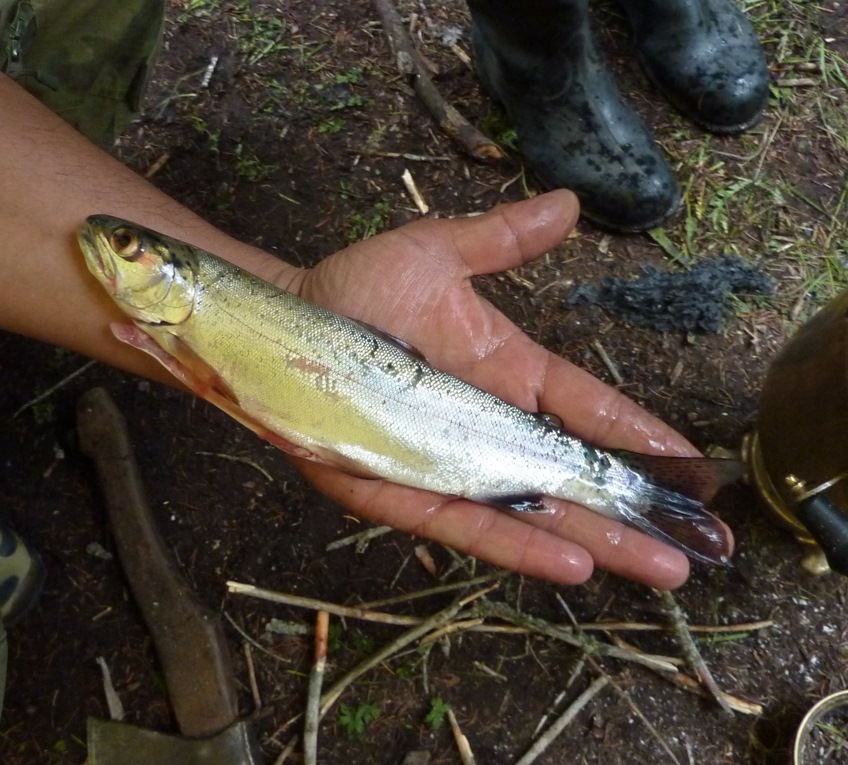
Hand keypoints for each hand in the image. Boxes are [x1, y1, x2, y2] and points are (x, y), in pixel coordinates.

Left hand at [286, 190, 707, 588]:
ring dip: (596, 541)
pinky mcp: (402, 493)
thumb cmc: (354, 288)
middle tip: (700, 546)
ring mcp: (446, 464)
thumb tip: (569, 204)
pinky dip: (517, 544)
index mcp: (505, 373)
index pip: (587, 410)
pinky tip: (572, 565)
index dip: (640, 436)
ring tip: (661, 568)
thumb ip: (501, 239)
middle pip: (571, 476)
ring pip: (532, 512)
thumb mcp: (435, 254)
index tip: (693, 463)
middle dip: (634, 511)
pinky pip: (466, 524)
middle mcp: (484, 427)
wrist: (281, 323)